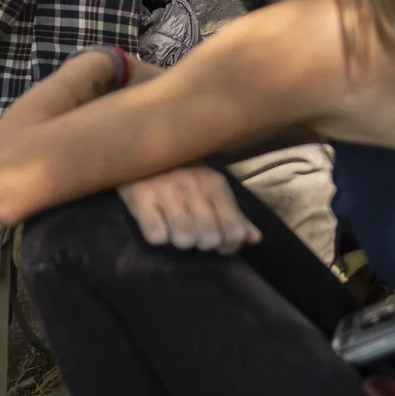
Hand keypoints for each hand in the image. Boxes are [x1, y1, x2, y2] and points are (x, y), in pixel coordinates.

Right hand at [119, 165, 258, 253]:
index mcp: (214, 184)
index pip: (233, 230)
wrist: (140, 150)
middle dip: (203, 244)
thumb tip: (255, 239)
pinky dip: (158, 236)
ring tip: (175, 230)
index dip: (229, 245)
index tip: (220, 245)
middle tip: (195, 237)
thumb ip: (234, 215)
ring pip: (183, 239)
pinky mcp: (139, 198)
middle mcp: (192, 185)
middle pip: (208, 238)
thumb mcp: (211, 189)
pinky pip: (156, 236)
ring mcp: (164, 191)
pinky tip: (157, 225)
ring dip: (180, 241)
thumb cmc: (181, 174)